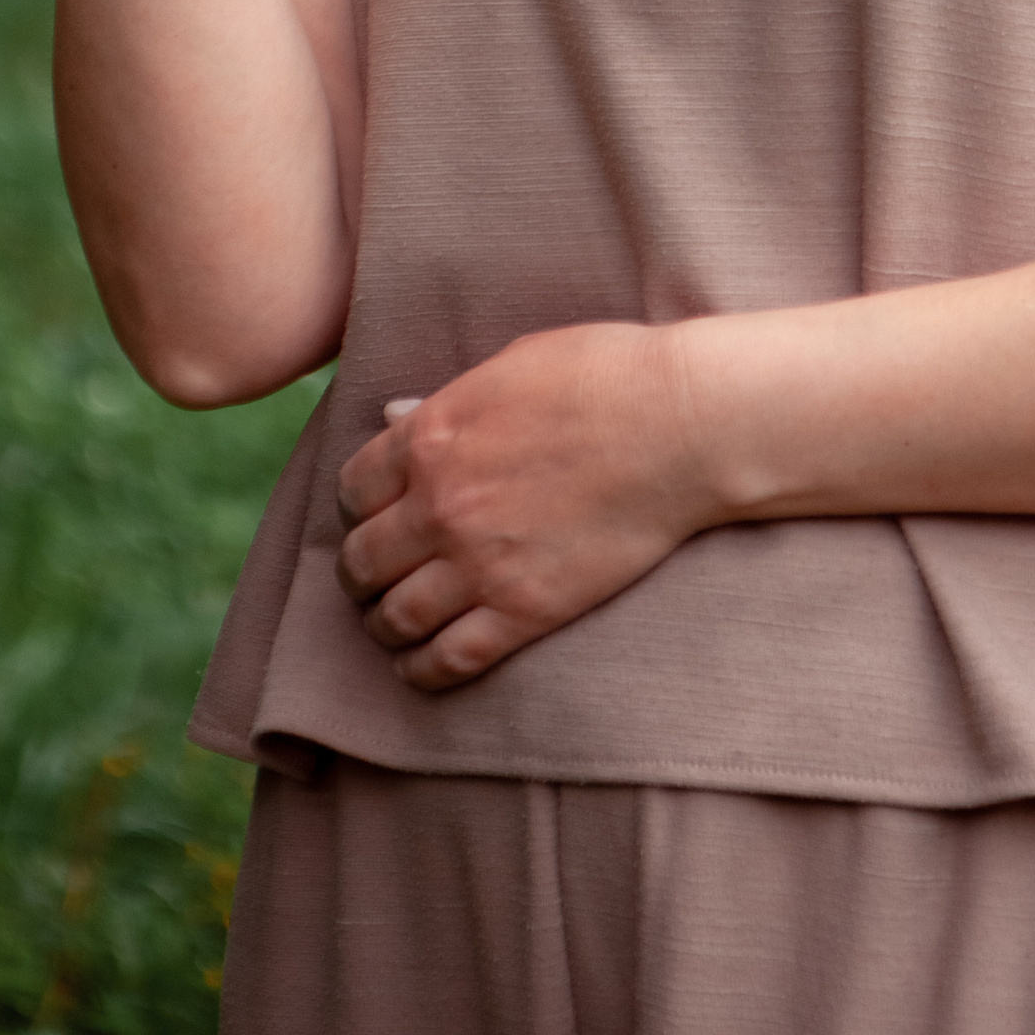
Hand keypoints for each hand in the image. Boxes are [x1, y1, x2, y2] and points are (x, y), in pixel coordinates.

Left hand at [334, 325, 712, 689]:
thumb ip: (446, 402)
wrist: (681, 425)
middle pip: (360, 560)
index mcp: (432, 438)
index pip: (352, 489)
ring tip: (392, 623)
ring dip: (382, 624)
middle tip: (374, 576)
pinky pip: (448, 659)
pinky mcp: (524, 611)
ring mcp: (479, 564)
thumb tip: (394, 418)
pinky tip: (421, 665)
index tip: (370, 516)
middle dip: (360, 571)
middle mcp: (440, 506)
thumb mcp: (511, 365)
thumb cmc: (605, 376)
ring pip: (393, 617)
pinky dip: (422, 669)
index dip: (355, 508)